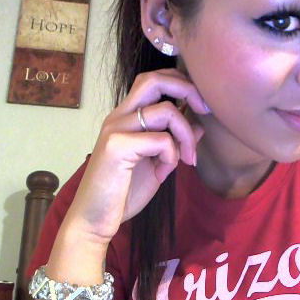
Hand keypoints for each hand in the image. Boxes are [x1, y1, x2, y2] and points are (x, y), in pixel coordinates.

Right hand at [61, 68, 210, 245]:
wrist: (94, 220)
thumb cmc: (123, 193)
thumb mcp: (158, 163)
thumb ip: (175, 141)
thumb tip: (200, 123)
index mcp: (126, 118)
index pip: (153, 81)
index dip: (181, 84)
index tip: (202, 106)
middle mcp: (119, 117)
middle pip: (154, 79)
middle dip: (187, 89)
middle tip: (205, 109)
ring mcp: (116, 130)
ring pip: (165, 110)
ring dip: (186, 135)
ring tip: (187, 159)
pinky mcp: (117, 147)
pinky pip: (160, 140)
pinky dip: (171, 155)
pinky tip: (163, 173)